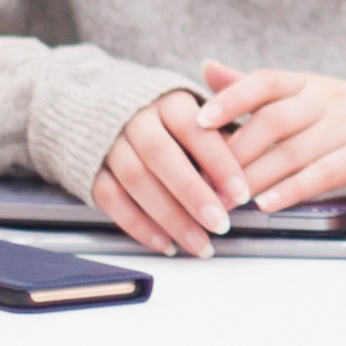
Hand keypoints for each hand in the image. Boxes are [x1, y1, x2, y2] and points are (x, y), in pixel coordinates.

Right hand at [90, 86, 258, 256]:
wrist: (100, 107)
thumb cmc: (169, 119)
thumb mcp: (199, 113)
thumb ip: (223, 136)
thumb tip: (253, 172)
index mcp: (169, 101)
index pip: (195, 129)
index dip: (219, 161)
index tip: (241, 193)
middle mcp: (136, 119)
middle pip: (162, 157)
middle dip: (193, 194)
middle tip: (221, 225)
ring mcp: (110, 144)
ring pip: (136, 181)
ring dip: (169, 218)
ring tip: (200, 245)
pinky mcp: (91, 169)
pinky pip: (111, 200)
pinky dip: (138, 226)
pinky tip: (166, 245)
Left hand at [204, 62, 345, 212]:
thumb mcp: (310, 94)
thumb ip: (256, 88)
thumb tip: (206, 68)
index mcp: (309, 82)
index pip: (264, 81)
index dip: (230, 98)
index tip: (197, 121)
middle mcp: (327, 98)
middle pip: (272, 122)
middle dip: (233, 154)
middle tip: (202, 180)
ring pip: (291, 152)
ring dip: (254, 179)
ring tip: (224, 200)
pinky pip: (322, 173)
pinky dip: (291, 190)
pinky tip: (267, 204)